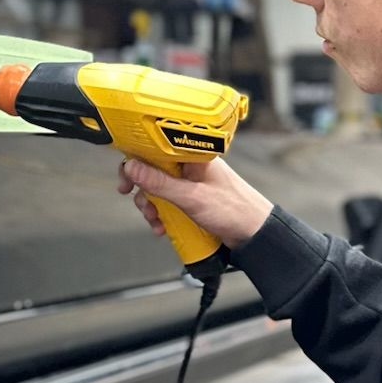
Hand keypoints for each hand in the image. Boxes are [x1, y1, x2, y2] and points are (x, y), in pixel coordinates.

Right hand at [117, 155, 273, 250]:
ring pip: (159, 189)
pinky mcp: (192, 199)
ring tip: (155, 219)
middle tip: (134, 198)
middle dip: (142, 188)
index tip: (126, 176)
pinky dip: (162, 214)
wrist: (255, 234)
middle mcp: (190, 166)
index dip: (138, 160)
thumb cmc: (234, 210)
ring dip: (151, 205)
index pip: (157, 148)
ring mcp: (191, 183)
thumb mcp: (191, 198)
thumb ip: (160, 183)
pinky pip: (169, 202)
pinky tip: (162, 226)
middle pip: (154, 170)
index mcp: (193, 156)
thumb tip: (132, 168)